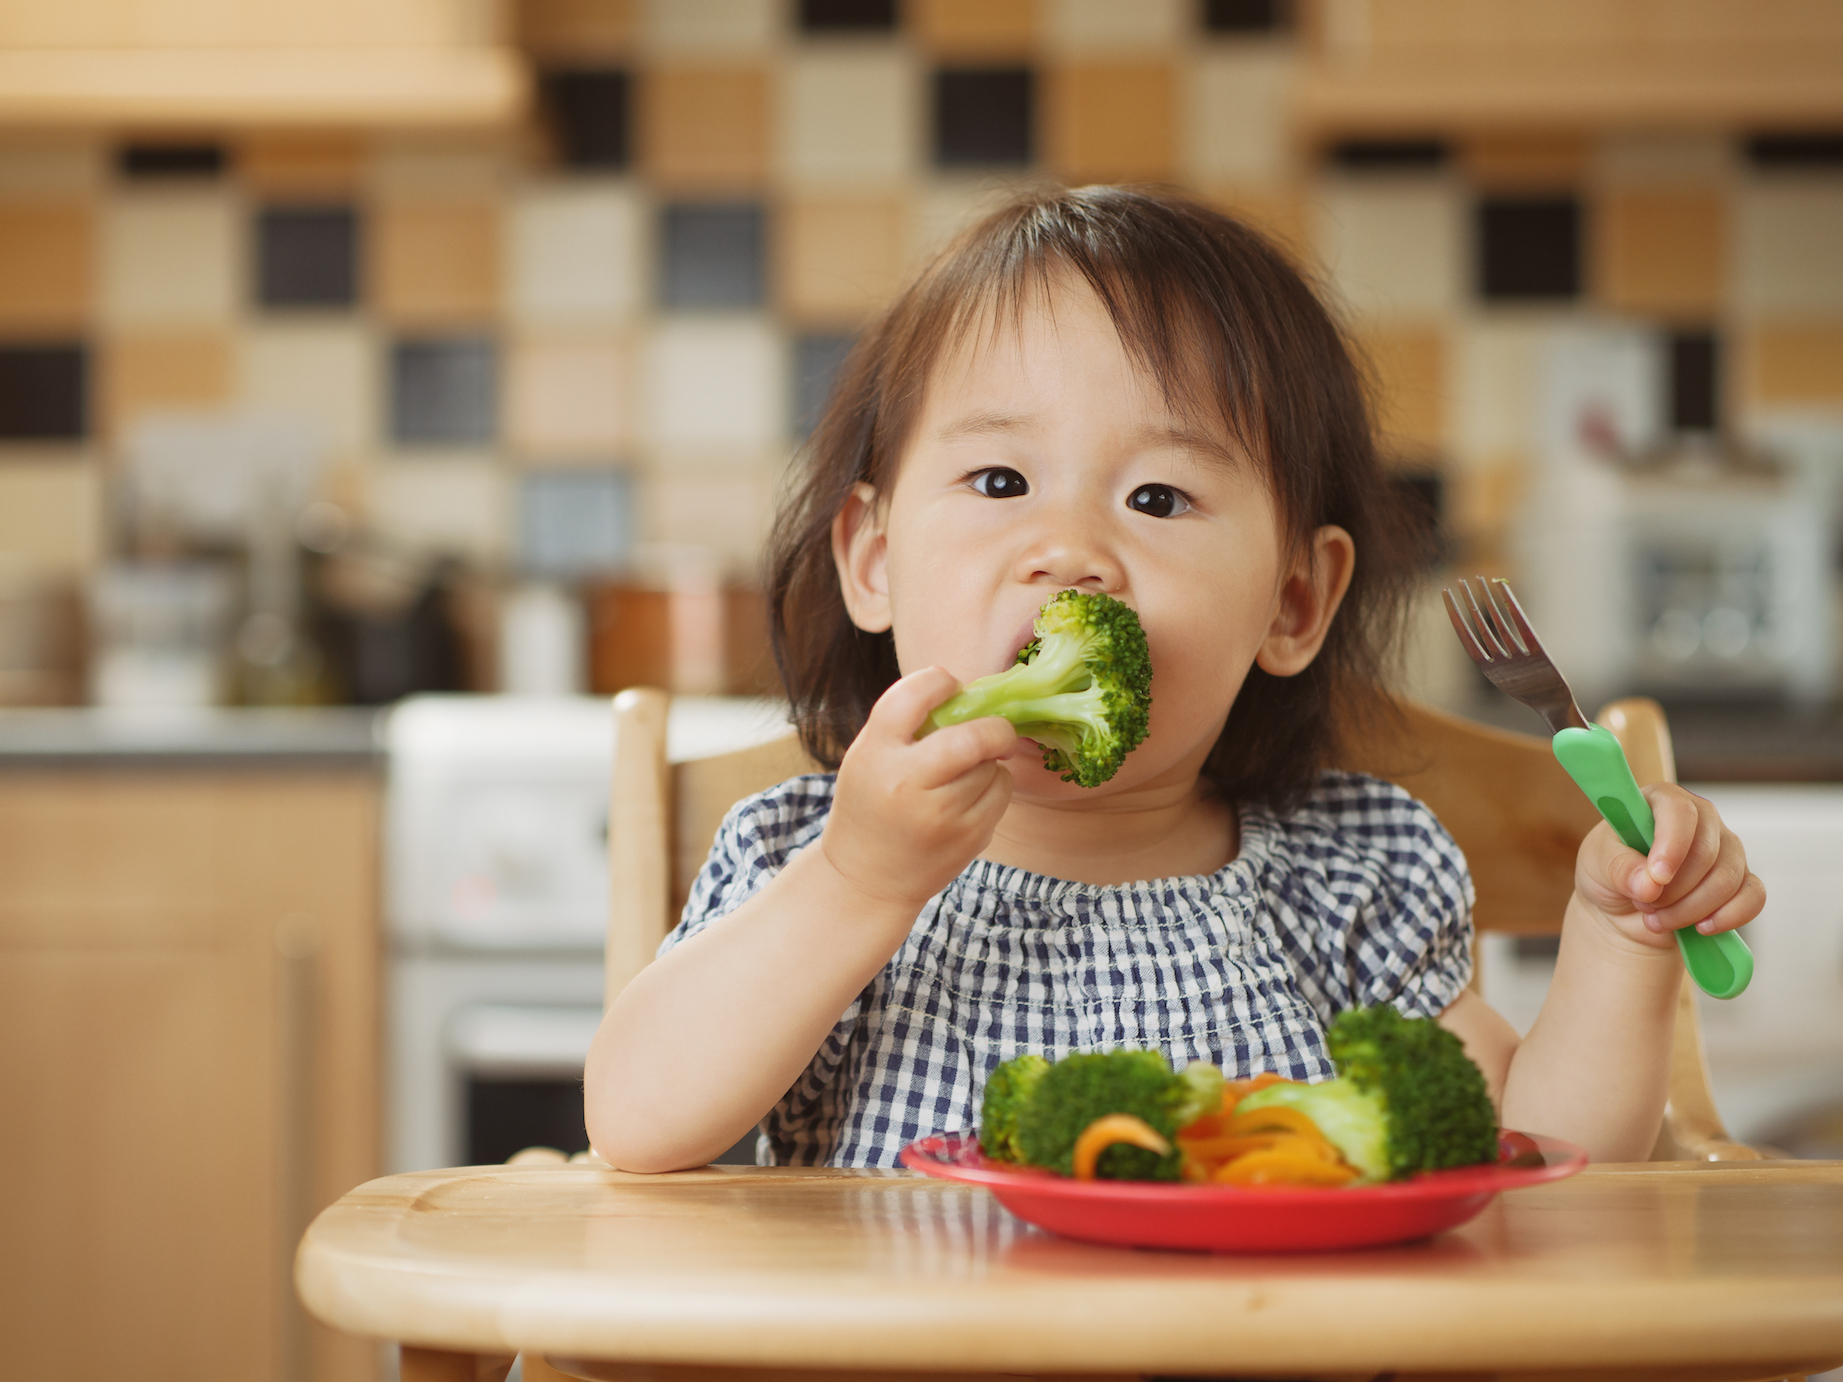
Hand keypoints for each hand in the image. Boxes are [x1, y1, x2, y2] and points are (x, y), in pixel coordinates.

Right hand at [821, 666, 1016, 914]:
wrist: (866, 878)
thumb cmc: (871, 805)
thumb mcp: (869, 757)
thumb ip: (906, 725)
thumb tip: (967, 693)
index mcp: (876, 754)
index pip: (911, 697)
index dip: (939, 681)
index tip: (951, 686)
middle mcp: (906, 783)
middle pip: (973, 737)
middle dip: (995, 728)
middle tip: (994, 730)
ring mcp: (941, 815)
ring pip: (992, 766)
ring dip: (989, 761)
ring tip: (963, 775)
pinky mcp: (967, 838)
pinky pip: (1002, 793)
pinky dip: (995, 787)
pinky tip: (969, 799)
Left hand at [1573, 783, 1764, 951]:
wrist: (1623, 909)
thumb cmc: (1608, 873)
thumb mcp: (1595, 866)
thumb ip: (1618, 868)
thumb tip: (1648, 883)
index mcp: (1661, 801)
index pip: (1679, 811)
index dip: (1672, 846)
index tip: (1657, 877)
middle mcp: (1701, 819)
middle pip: (1705, 853)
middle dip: (1672, 890)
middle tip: (1642, 903)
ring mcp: (1726, 848)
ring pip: (1726, 879)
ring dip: (1690, 909)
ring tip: (1655, 918)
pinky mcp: (1741, 880)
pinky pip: (1753, 897)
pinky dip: (1728, 917)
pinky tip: (1700, 928)